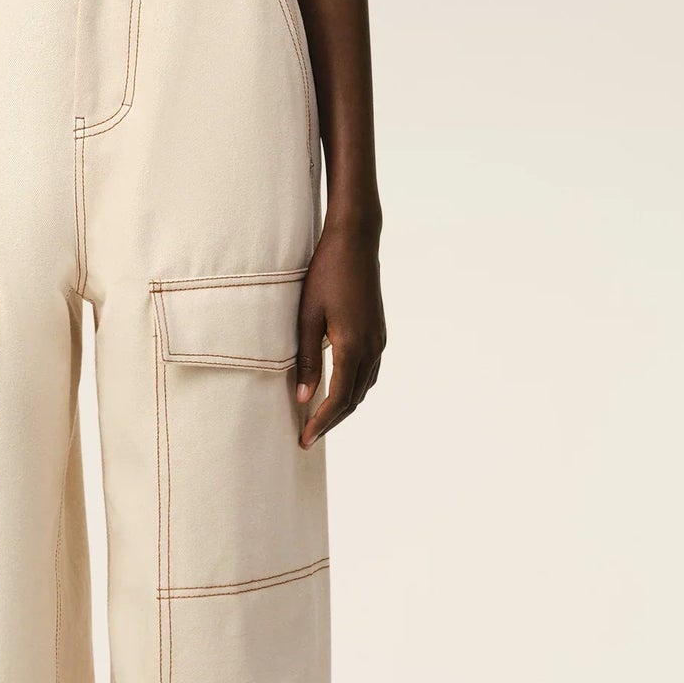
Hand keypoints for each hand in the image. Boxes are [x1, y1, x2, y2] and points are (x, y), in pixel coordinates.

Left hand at [295, 218, 385, 446]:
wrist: (356, 242)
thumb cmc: (325, 274)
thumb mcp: (307, 317)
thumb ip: (307, 360)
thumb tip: (304, 399)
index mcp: (353, 346)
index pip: (338, 399)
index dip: (321, 423)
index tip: (304, 440)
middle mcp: (372, 348)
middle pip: (353, 400)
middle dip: (331, 422)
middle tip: (307, 437)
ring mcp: (379, 340)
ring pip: (363, 388)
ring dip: (343, 408)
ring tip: (320, 420)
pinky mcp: (379, 333)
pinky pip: (369, 373)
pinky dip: (354, 390)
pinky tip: (339, 392)